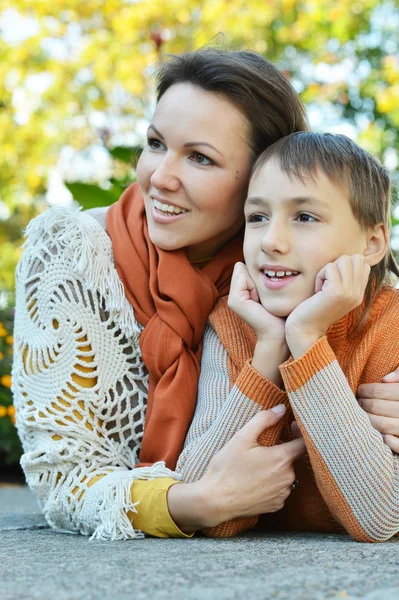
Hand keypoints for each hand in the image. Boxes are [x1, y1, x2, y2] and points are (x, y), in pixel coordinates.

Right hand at [200, 407, 305, 523]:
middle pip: (292, 458)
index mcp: (281, 459)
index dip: (300, 432)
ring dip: (276, 467)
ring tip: (256, 465)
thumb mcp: (242, 438)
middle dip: (281, 450)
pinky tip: (256, 480)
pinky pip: (280, 489)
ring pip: (286, 473)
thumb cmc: (227, 468)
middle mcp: (288, 477)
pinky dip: (272, 482)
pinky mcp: (277, 505)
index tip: (291, 426)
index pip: (303, 443)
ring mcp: (283, 493)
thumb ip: (264, 419)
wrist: (216, 501)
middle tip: (261, 448)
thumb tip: (281, 408)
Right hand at [228, 262, 285, 343]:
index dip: (259, 274)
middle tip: (265, 296)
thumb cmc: (282, 313)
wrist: (280, 333)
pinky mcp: (235, 301)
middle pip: (242, 267)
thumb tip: (253, 263)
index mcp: (242, 292)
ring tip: (263, 299)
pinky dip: (254, 285)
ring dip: (256, 281)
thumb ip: (261, 277)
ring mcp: (232, 299)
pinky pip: (242, 277)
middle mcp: (235, 295)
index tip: (268, 292)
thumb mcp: (272, 291)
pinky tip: (259, 300)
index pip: (245, 267)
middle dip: (256, 276)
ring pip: (242, 270)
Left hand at [286, 254, 369, 357]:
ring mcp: (350, 292)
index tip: (332, 283)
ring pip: (343, 260)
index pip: (362, 263)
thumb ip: (344, 278)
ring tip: (321, 288)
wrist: (305, 331)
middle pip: (355, 258)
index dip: (344, 266)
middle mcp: (358, 293)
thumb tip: (345, 258)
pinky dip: (319, 276)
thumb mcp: (334, 294)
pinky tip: (316, 291)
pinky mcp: (337, 291)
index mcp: (359, 293)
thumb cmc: (314, 310)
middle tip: (326, 284)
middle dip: (337, 265)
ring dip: (327, 270)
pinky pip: (329, 267)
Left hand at [358, 370, 398, 452]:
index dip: (365, 390)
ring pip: (383, 425)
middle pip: (376, 406)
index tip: (360, 390)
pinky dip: (387, 441)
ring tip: (363, 415)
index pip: (378, 391)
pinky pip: (397, 445)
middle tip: (358, 402)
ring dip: (368, 420)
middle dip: (363, 403)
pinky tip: (381, 435)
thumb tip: (385, 379)